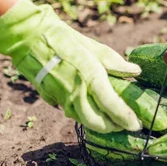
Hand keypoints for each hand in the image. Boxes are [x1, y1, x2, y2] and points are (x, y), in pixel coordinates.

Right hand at [0, 0, 141, 132]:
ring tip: (113, 121)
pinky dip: (85, 116)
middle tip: (125, 126)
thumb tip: (135, 72)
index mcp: (90, 77)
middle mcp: (75, 92)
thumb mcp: (94, 48)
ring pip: (83, 121)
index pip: (112, 106)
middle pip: (97, 122)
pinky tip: (93, 111)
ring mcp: (61, 98)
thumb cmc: (64, 40)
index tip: (136, 124)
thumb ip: (116, 63)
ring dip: (99, 125)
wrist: (30, 38)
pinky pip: (71, 113)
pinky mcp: (51, 99)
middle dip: (113, 127)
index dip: (126, 118)